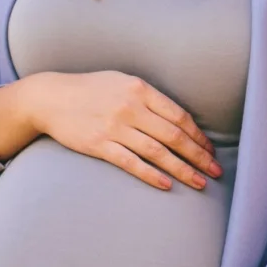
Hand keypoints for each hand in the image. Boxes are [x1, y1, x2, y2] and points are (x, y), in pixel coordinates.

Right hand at [26, 70, 222, 190]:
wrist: (51, 98)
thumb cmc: (90, 89)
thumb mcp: (121, 81)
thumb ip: (148, 97)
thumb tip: (178, 118)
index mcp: (139, 89)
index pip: (179, 115)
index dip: (198, 136)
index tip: (209, 150)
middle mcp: (130, 107)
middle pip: (174, 135)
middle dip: (198, 155)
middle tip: (215, 171)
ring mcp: (115, 127)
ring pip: (157, 152)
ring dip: (182, 169)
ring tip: (200, 182)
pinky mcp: (99, 145)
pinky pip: (131, 163)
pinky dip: (151, 174)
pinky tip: (166, 185)